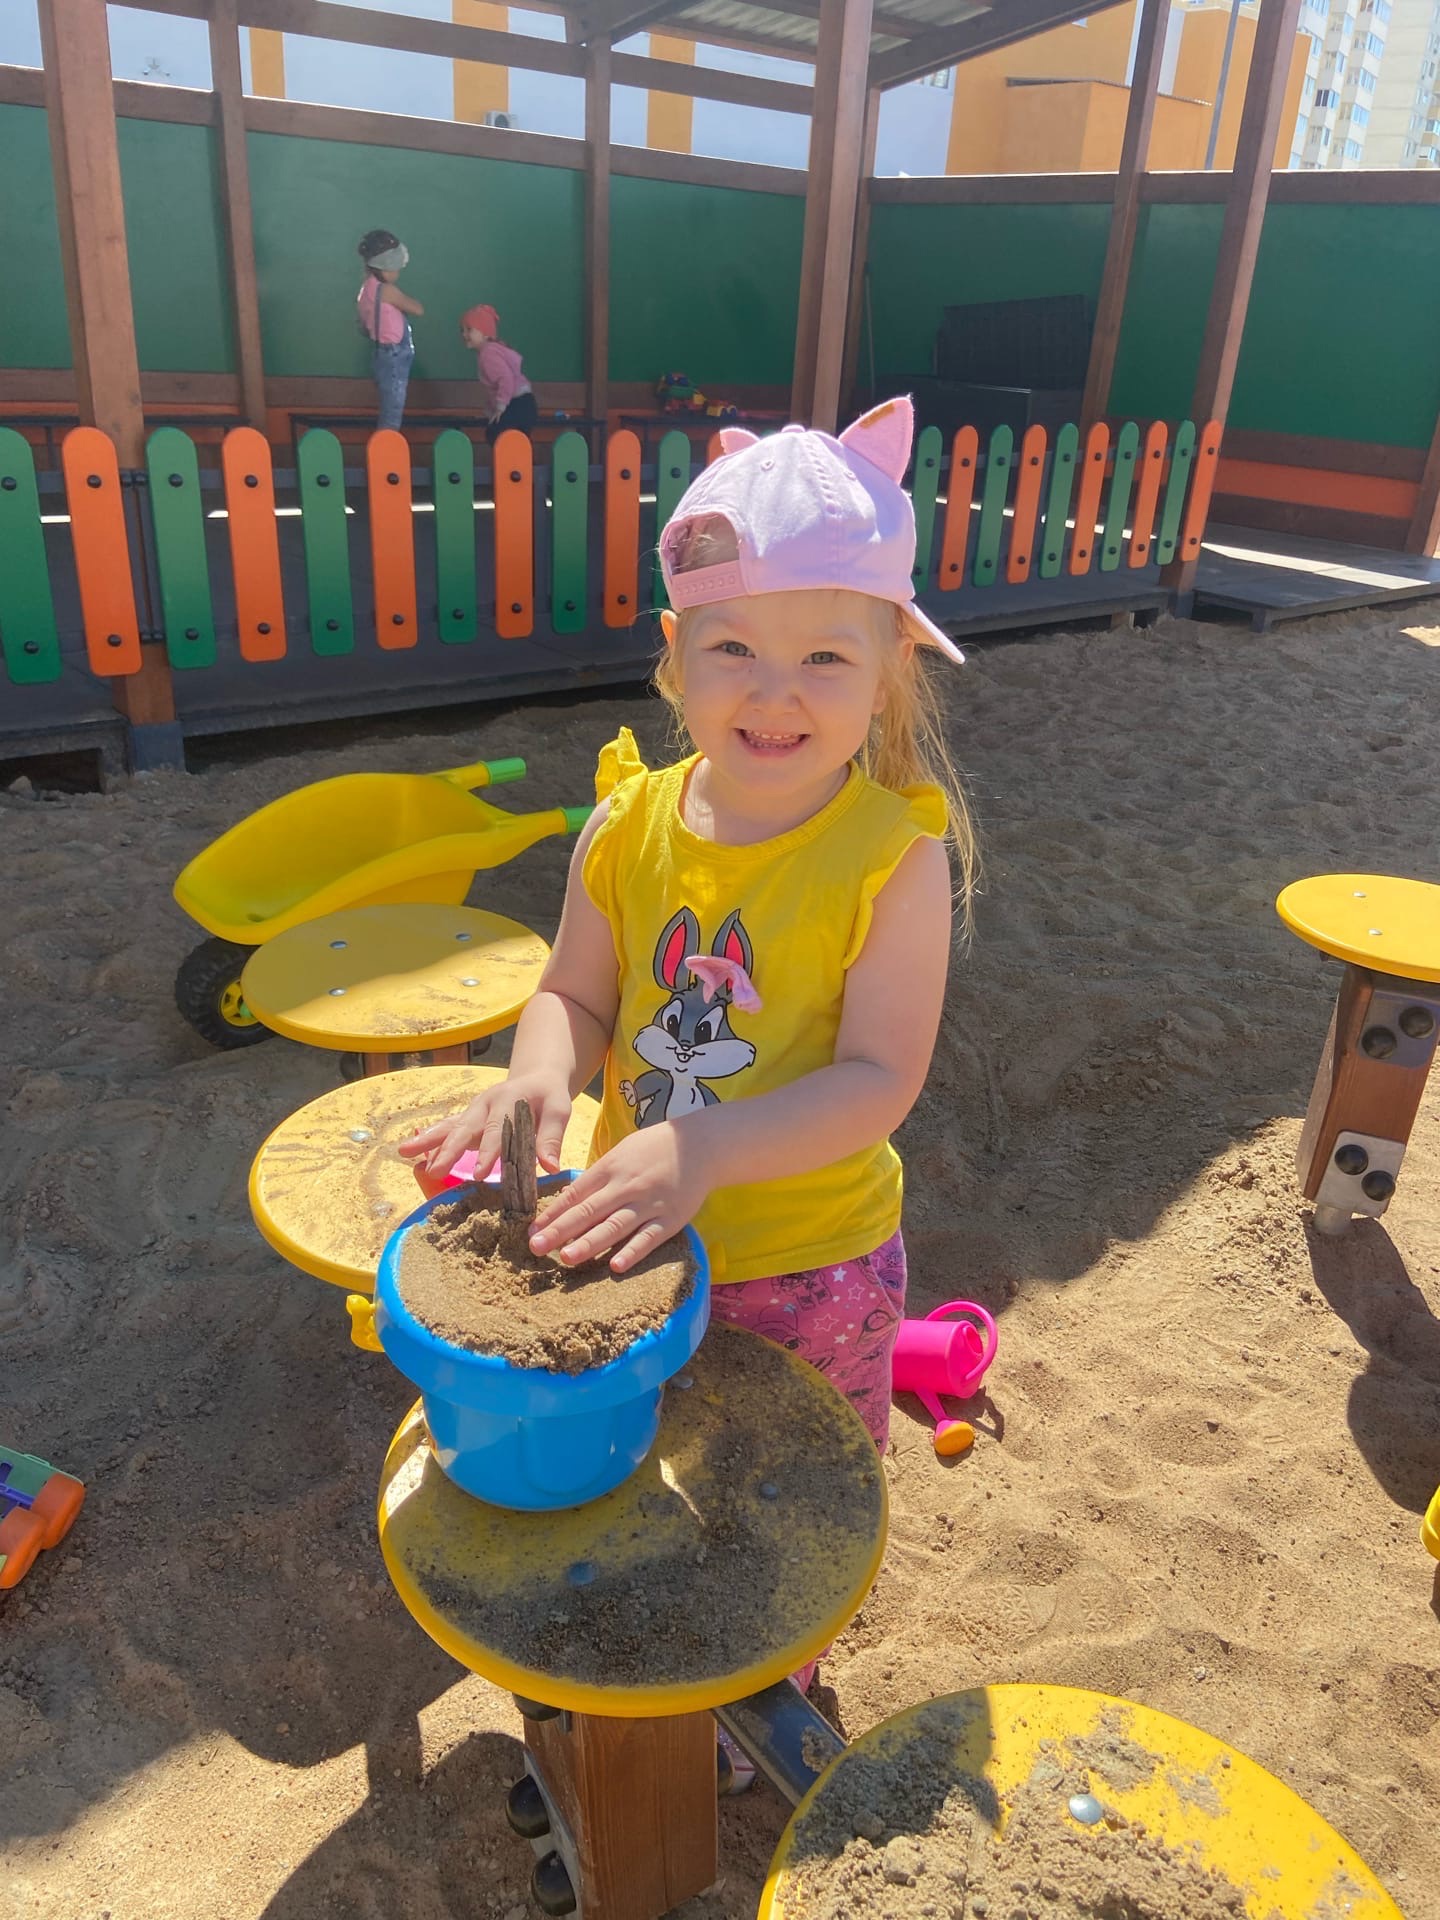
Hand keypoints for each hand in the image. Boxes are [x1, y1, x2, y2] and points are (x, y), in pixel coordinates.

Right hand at [397, 1071, 571, 1185]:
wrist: (535, 1079)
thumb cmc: (547, 1097)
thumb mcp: (558, 1110)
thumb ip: (551, 1137)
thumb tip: (550, 1168)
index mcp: (508, 1099)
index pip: (498, 1129)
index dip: (488, 1153)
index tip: (479, 1174)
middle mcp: (485, 1103)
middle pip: (465, 1128)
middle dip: (449, 1150)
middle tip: (435, 1170)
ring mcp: (473, 1111)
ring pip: (449, 1126)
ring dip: (428, 1140)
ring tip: (405, 1152)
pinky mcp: (467, 1118)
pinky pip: (446, 1128)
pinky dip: (430, 1140)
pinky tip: (412, 1154)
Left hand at [527, 1123, 710, 1273]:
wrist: (700, 1144)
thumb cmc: (654, 1147)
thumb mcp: (622, 1152)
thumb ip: (598, 1175)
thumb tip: (569, 1200)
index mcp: (611, 1168)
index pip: (576, 1194)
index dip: (553, 1213)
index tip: (533, 1230)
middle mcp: (627, 1186)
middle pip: (589, 1211)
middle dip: (560, 1230)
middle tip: (536, 1247)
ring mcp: (650, 1203)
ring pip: (615, 1226)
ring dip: (590, 1243)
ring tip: (567, 1258)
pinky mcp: (671, 1219)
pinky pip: (649, 1238)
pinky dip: (632, 1252)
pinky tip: (616, 1266)